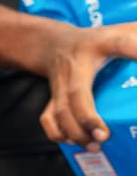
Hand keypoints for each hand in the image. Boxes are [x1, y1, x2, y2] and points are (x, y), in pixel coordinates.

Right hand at [39, 21, 136, 148]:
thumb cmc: (99, 40)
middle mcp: (77, 66)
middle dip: (88, 119)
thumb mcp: (124, 30)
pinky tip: (72, 142)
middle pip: (77, 95)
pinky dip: (57, 133)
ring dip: (75, 132)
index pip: (121, 45)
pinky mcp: (52, 97)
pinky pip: (48, 118)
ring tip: (95, 145)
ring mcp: (60, 84)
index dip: (136, 50)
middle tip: (105, 136)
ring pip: (60, 112)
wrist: (54, 44)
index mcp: (101, 44)